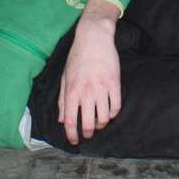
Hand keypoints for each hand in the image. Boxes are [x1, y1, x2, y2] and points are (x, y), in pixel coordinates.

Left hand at [57, 7, 121, 144]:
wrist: (94, 38)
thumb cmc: (77, 57)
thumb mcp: (65, 78)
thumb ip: (63, 100)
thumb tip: (62, 120)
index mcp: (71, 91)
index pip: (70, 121)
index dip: (72, 135)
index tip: (74, 140)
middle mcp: (86, 92)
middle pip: (88, 124)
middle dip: (88, 133)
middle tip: (88, 134)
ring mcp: (102, 88)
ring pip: (104, 118)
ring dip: (101, 124)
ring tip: (99, 122)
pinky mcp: (115, 83)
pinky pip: (116, 106)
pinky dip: (113, 114)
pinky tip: (110, 112)